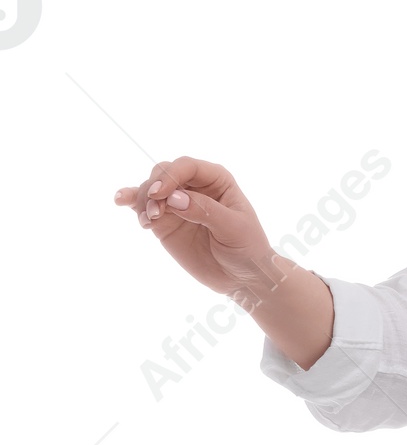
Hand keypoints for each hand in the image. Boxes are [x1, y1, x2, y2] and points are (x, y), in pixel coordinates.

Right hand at [113, 156, 281, 299]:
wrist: (242, 278)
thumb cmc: (247, 249)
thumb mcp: (233, 228)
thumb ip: (205, 211)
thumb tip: (174, 198)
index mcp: (216, 180)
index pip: (187, 167)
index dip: (170, 176)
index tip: (159, 194)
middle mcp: (194, 186)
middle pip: (164, 173)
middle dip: (154, 188)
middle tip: (155, 212)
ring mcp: (177, 203)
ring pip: (150, 189)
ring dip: (142, 200)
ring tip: (148, 221)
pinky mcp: (165, 222)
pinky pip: (143, 207)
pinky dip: (131, 202)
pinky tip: (121, 201)